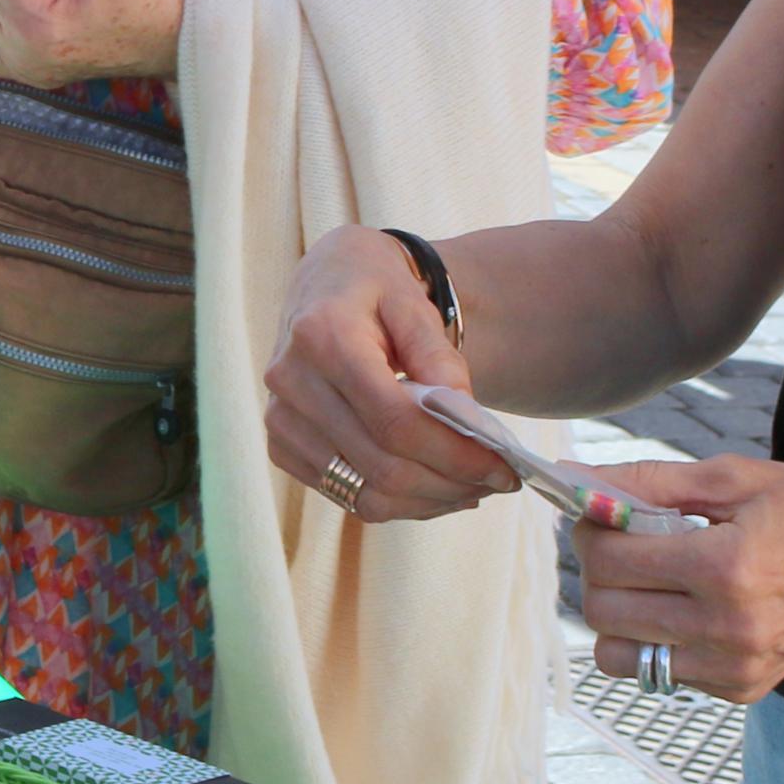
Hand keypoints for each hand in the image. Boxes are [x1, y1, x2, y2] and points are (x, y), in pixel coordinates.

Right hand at [261, 224, 518, 521]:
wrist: (325, 280)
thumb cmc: (375, 287)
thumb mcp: (414, 304)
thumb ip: (440, 358)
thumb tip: (465, 422)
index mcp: (322, 335)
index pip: (394, 422)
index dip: (454, 455)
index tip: (503, 468)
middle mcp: (290, 381)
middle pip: (382, 466)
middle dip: (450, 483)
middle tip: (496, 481)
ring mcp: (280, 418)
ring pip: (365, 494)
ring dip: (428, 502)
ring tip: (469, 487)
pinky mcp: (281, 444)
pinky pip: (347, 495)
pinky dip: (397, 502)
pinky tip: (429, 484)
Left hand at [573, 456, 783, 706]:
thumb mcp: (732, 477)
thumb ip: (647, 483)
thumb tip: (576, 482)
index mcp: (724, 567)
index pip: (608, 558)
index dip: (591, 527)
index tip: (603, 510)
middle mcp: (728, 628)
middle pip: (603, 611)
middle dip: (598, 570)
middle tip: (622, 540)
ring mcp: (737, 667)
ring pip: (621, 656)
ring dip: (618, 614)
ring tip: (648, 578)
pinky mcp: (745, 688)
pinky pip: (662, 673)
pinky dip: (657, 641)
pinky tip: (687, 606)